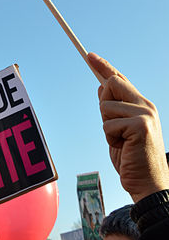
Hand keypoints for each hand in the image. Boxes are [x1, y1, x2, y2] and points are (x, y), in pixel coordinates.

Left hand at [87, 52, 168, 201]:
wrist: (148, 184)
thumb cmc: (132, 159)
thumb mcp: (119, 130)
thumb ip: (114, 110)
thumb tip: (102, 87)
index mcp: (142, 105)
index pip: (121, 79)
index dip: (104, 66)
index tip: (89, 55)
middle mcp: (145, 106)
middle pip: (111, 84)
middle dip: (104, 104)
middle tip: (115, 128)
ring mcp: (144, 114)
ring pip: (105, 106)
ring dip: (107, 128)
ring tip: (121, 142)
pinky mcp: (140, 125)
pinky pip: (107, 124)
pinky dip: (109, 138)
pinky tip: (123, 147)